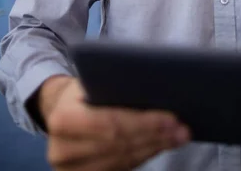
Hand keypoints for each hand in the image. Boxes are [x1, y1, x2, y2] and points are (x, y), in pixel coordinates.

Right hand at [39, 76, 190, 170]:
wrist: (58, 109)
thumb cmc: (82, 90)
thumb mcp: (91, 79)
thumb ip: (114, 85)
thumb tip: (157, 87)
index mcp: (62, 119)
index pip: (111, 124)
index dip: (144, 123)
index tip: (172, 118)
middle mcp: (62, 151)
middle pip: (119, 145)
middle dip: (155, 136)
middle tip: (182, 129)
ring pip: (122, 160)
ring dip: (154, 148)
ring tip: (177, 137)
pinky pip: (120, 169)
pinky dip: (143, 155)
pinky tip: (160, 145)